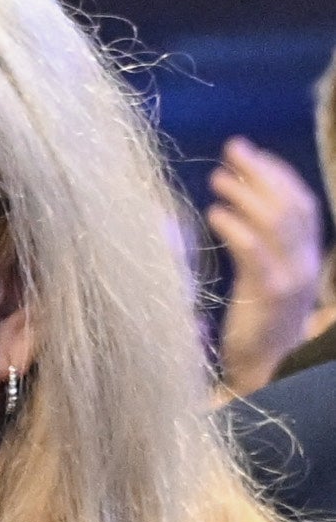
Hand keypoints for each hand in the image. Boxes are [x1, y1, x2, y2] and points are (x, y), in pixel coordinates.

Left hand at [206, 136, 324, 398]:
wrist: (265, 371)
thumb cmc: (256, 323)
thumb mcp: (264, 277)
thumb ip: (259, 243)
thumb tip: (236, 202)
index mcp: (307, 257)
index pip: (301, 203)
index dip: (278, 173)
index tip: (249, 152)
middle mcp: (305, 264)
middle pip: (290, 203)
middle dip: (262, 172)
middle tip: (232, 150)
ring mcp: (290, 279)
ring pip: (276, 221)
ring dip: (246, 193)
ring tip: (217, 178)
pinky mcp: (267, 295)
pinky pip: (253, 252)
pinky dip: (234, 227)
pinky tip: (214, 212)